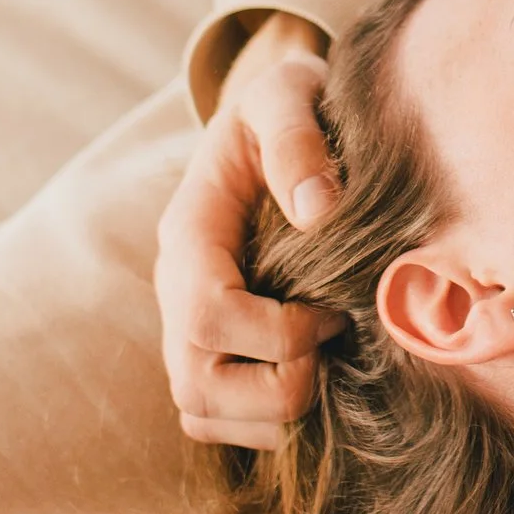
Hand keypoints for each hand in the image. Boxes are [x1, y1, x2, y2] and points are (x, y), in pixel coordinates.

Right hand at [156, 11, 343, 445]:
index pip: (207, 316)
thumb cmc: (288, 104)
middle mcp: (175, 288)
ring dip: (274, 414)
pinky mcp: (209, 347)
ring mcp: (186, 324)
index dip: (281, 334)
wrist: (276, 116)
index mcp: (189, 233)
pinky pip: (215, 419)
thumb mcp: (288, 93)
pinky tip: (316, 374)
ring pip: (200, 413)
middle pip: (196, 386)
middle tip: (335, 347)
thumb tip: (316, 211)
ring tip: (328, 365)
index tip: (338, 310)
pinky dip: (267, 420)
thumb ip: (297, 138)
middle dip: (279, 388)